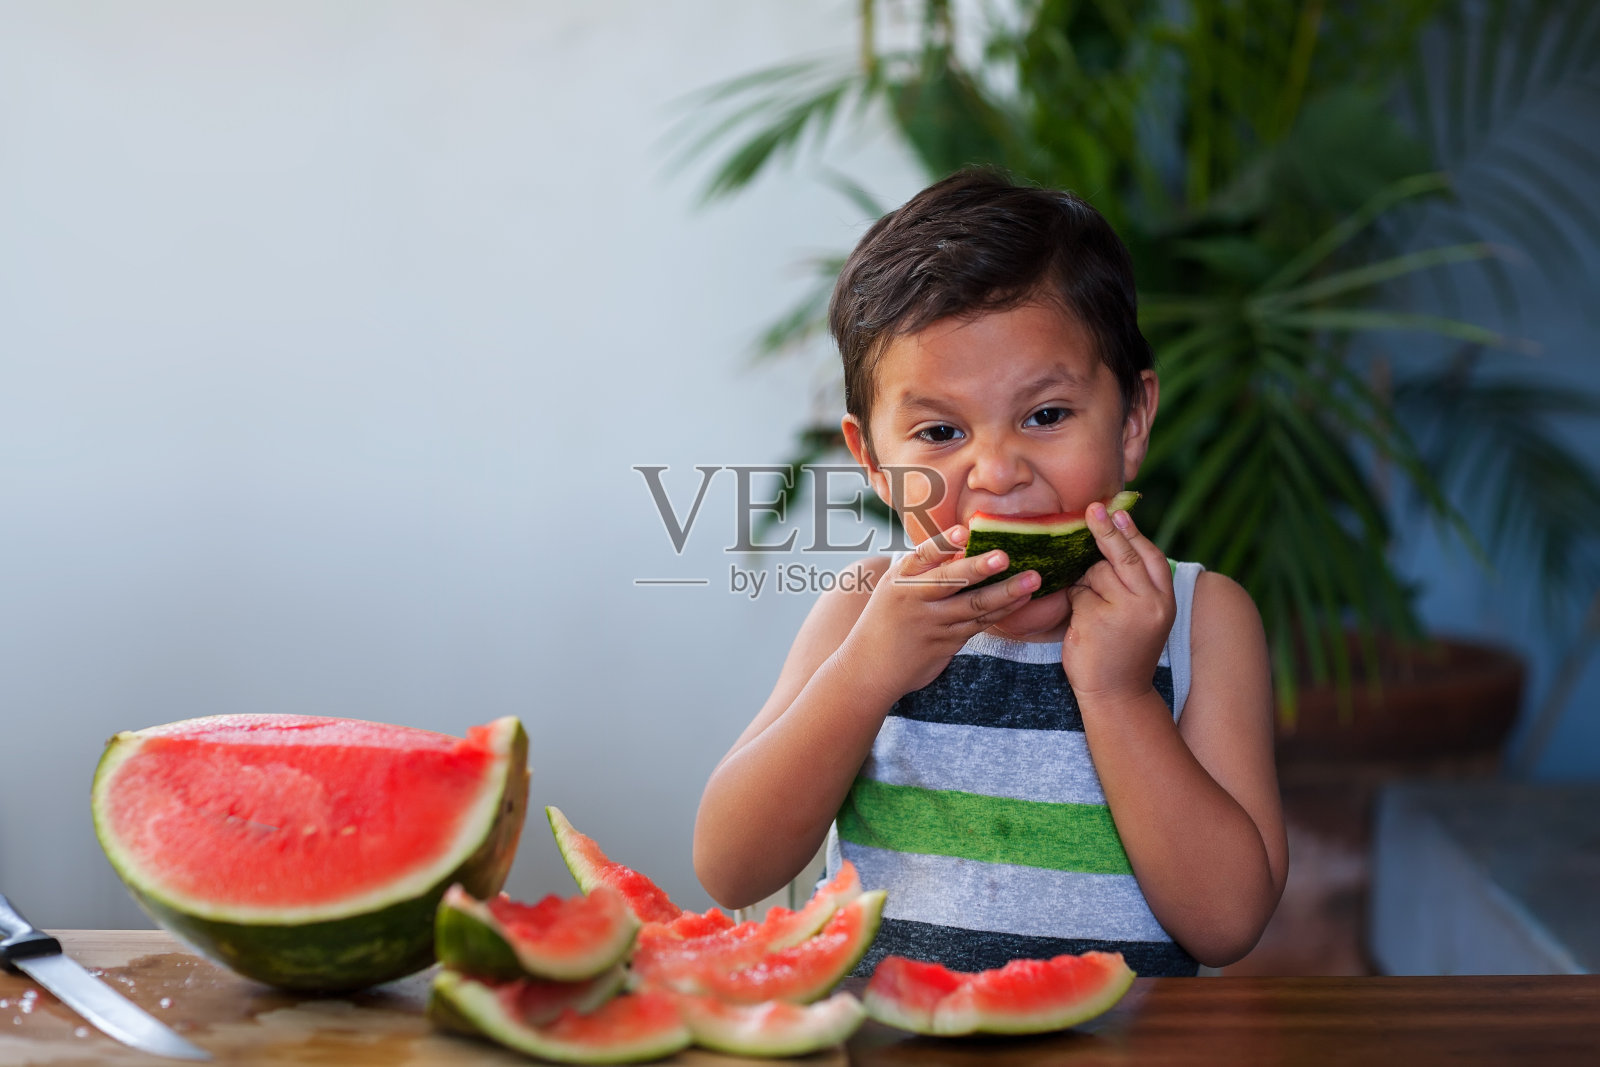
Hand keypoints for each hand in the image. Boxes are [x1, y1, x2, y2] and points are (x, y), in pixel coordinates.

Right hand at [843, 525, 1039, 700]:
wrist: (868, 668)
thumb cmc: (886, 619)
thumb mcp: (894, 588)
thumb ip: (925, 568)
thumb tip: (964, 545)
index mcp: (899, 580)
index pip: (922, 556)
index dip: (944, 543)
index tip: (964, 531)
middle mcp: (914, 600)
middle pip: (950, 581)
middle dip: (979, 568)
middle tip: (1006, 555)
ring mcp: (932, 624)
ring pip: (973, 606)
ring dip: (1005, 592)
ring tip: (1032, 579)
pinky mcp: (946, 644)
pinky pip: (979, 624)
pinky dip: (1002, 611)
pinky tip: (1021, 599)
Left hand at [1061, 503, 1174, 707]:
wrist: (1118, 696)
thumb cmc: (1125, 652)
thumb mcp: (1144, 616)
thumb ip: (1136, 585)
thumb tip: (1115, 539)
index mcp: (1166, 601)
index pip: (1150, 556)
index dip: (1133, 532)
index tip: (1117, 512)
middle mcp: (1151, 604)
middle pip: (1123, 556)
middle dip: (1105, 530)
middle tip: (1091, 509)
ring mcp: (1125, 612)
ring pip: (1096, 573)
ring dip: (1086, 584)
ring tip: (1094, 613)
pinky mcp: (1098, 620)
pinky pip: (1078, 593)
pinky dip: (1075, 602)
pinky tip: (1083, 624)